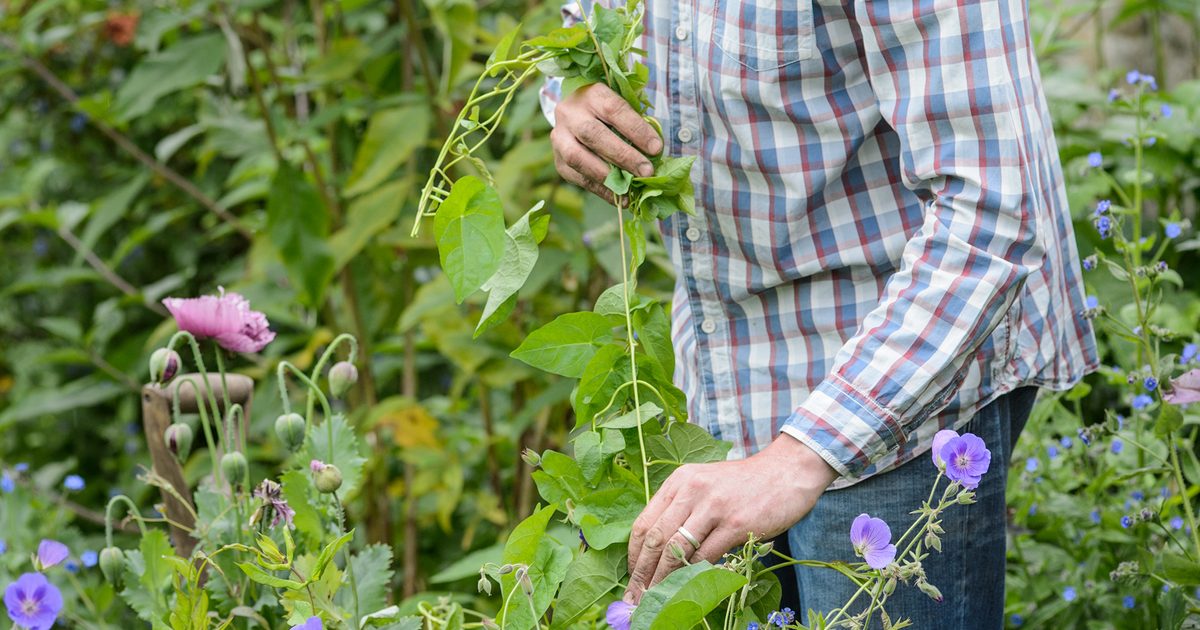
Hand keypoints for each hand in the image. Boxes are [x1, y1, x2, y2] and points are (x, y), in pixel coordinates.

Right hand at [551, 83, 662, 201]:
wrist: (576, 114)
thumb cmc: (608, 113)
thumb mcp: (622, 108)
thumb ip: (636, 126)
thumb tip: (655, 154)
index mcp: (591, 94)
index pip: (614, 110)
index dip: (636, 130)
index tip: (656, 148)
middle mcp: (570, 113)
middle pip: (593, 135)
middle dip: (623, 156)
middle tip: (646, 172)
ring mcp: (559, 137)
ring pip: (578, 157)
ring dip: (607, 176)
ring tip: (631, 187)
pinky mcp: (558, 160)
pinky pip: (577, 177)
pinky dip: (600, 189)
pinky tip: (619, 197)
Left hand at [623, 434, 836, 603]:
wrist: (785, 472)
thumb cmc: (744, 484)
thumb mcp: (705, 483)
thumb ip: (682, 507)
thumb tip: (658, 548)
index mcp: (679, 481)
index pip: (645, 522)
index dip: (634, 555)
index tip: (632, 576)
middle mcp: (692, 490)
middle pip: (656, 539)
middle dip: (643, 573)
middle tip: (636, 596)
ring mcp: (713, 507)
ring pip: (677, 550)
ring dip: (664, 579)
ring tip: (656, 598)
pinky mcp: (735, 523)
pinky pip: (706, 556)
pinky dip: (694, 575)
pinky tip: (688, 588)